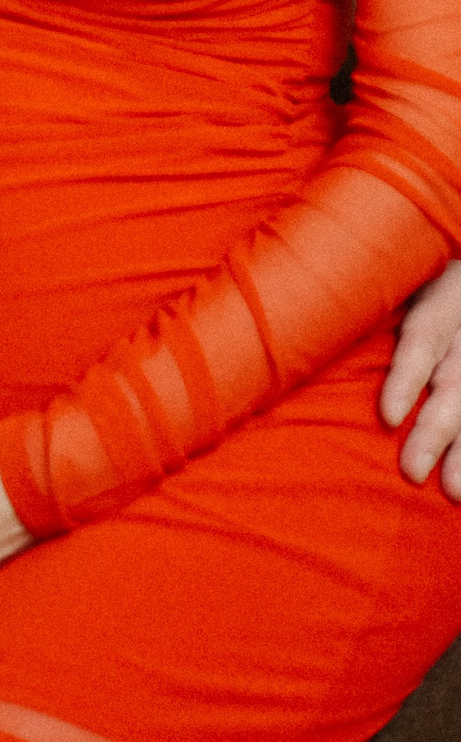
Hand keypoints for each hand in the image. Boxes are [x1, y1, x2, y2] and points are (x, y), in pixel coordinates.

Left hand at [382, 259, 460, 492]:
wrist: (453, 249)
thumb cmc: (402, 257)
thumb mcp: (391, 262)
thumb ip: (360, 283)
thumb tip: (297, 303)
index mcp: (440, 291)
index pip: (423, 337)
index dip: (408, 378)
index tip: (388, 416)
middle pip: (455, 381)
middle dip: (435, 430)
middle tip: (412, 473)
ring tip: (455, 492)